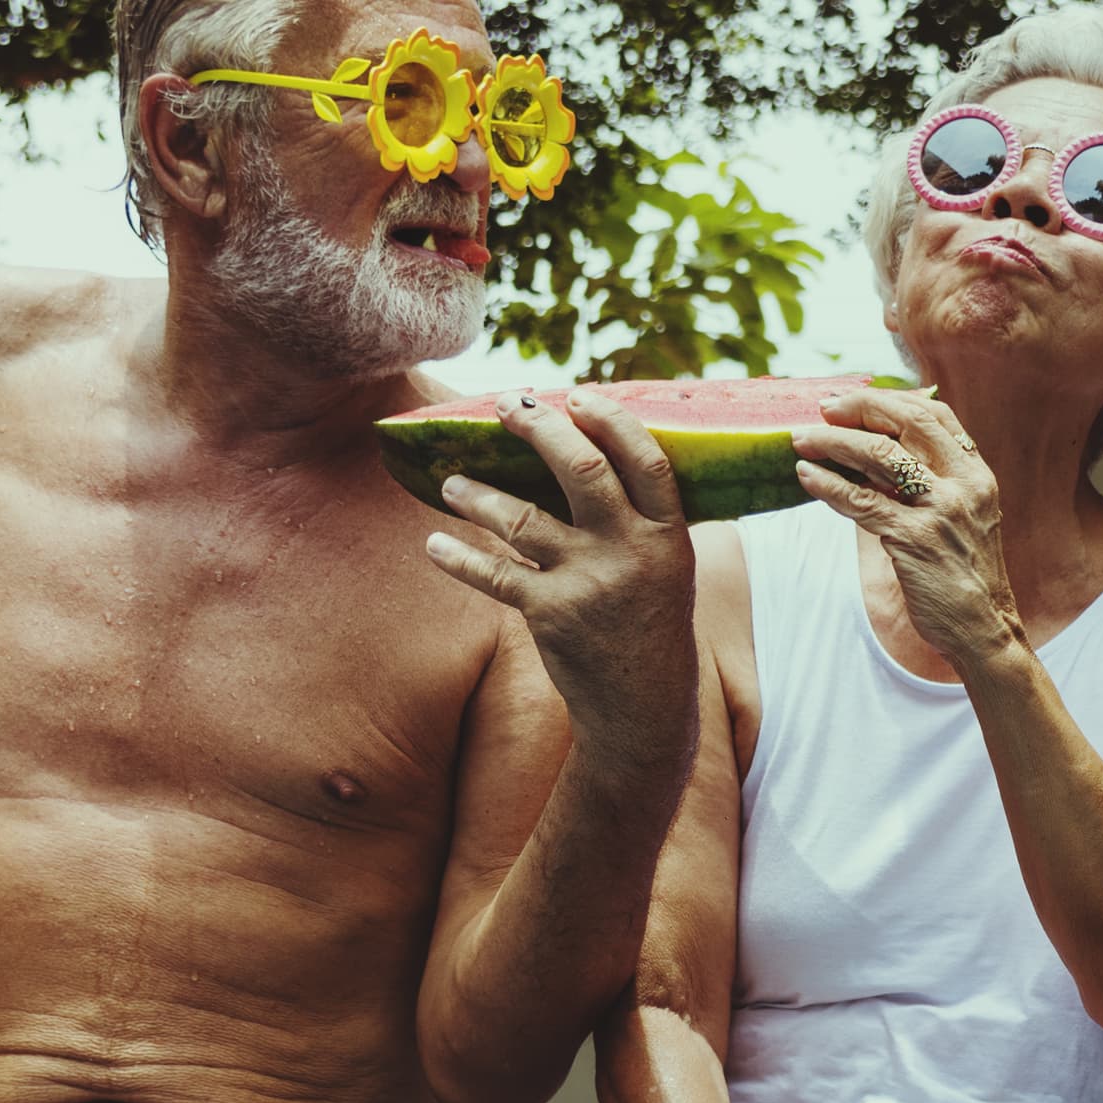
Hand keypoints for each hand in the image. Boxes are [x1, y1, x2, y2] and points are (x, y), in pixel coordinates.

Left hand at [423, 391, 701, 752]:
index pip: (644, 457)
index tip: (576, 393)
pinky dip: (458, 558)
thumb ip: (636, 518)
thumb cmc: (648, 625)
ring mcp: (588, 582)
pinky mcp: (550, 614)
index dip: (610, 419)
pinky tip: (434, 544)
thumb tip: (585, 452)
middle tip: (506, 407)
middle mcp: (630, 551)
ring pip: (523, 518)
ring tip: (452, 483)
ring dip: (479, 496)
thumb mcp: (664, 568)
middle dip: (538, 428)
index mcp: (668, 535)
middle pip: (581, 469)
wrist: (643, 708)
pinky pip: (494, 575)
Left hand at [788, 389, 1022, 673]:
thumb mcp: (965, 517)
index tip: (856, 400)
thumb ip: (933, 483)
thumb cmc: (965, 574)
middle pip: (907, 423)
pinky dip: (829, 485)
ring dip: (834, 442)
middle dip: (860, 408)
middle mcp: (963, 484)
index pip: (935, 415)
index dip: (892, 400)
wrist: (984, 627)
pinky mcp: (914, 539)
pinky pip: (861, 503)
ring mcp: (940, 510)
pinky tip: (806, 476)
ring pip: (880, 457)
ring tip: (801, 439)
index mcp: (976, 474)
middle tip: (823, 409)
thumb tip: (876, 457)